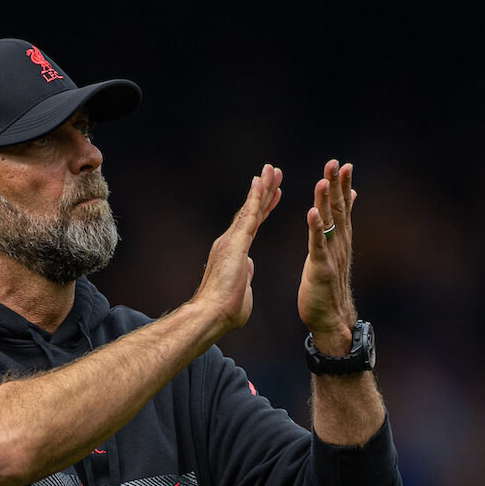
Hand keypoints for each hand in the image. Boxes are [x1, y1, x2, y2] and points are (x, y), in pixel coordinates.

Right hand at [190, 163, 281, 333]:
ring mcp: (231, 241)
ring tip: (272, 169)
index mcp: (234, 253)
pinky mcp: (235, 244)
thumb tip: (249, 267)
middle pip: (251, 211)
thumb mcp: (242, 289)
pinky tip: (262, 182)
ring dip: (262, 188)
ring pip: (250, 208)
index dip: (263, 209)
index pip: (252, 225)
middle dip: (263, 191)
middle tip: (273, 172)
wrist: (211, 316)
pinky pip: (249, 215)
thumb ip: (246, 275)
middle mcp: (229, 242)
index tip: (273, 195)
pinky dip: (256, 197)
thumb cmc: (225, 311)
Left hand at [298, 159, 357, 354]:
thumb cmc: (329, 285)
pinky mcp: (321, 268)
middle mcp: (340, 243)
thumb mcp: (336, 252)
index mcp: (340, 239)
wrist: (331, 317)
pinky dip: (315, 227)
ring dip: (326, 200)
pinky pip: (317, 244)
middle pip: (338, 208)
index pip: (342, 206)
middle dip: (337, 185)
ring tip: (323, 180)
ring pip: (329, 223)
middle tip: (335, 162)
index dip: (343, 185)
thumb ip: (340, 230)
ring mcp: (331, 255)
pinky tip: (311, 212)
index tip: (343, 164)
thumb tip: (350, 206)